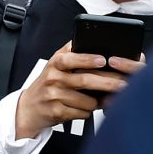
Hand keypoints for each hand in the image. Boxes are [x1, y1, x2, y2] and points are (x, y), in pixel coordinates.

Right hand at [14, 44, 145, 137]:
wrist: (29, 107)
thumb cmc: (48, 83)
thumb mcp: (55, 63)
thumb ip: (71, 51)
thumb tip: (94, 40)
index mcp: (55, 63)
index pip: (71, 58)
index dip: (87, 59)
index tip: (103, 60)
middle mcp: (53, 78)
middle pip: (85, 80)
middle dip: (107, 83)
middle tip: (123, 84)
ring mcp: (54, 96)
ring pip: (86, 100)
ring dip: (98, 102)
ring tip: (100, 99)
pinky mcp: (57, 112)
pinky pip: (82, 113)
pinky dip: (88, 112)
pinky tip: (85, 108)